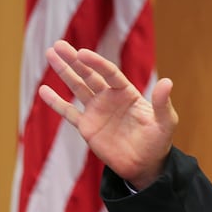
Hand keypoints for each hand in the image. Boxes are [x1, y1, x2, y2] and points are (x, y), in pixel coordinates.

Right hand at [38, 40, 178, 188]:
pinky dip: (56, 102)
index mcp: (127, 93)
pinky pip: (69, 112)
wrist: (145, 165)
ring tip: (50, 54)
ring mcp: (97, 111)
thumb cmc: (158, 141)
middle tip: (58, 45)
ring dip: (64, 72)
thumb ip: (162, 103)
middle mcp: (110, 98)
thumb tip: (167, 81)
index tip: (82, 53)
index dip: (96, 63)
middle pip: (89, 75)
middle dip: (74, 60)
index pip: (109, 73)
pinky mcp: (87, 127)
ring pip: (77, 87)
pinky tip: (43, 90)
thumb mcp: (165, 121)